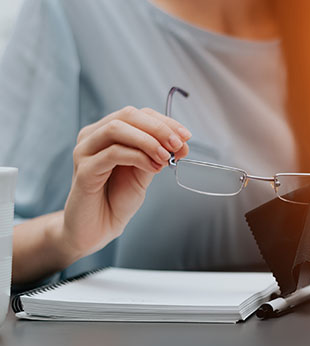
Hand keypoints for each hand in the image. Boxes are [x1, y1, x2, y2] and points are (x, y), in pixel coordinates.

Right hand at [59, 106, 190, 261]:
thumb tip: (181, 143)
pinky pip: (112, 153)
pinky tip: (153, 168)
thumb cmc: (117, 199)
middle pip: (127, 115)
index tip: (185, 136)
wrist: (98, 228)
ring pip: (117, 129)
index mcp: (107, 133)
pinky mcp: (83, 170)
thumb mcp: (144, 172)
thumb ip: (157, 155)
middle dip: (158, 128)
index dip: (164, 122)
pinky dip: (138, 157)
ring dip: (148, 140)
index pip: (138, 114)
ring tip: (165, 157)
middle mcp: (92, 137)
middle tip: (178, 144)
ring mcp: (85, 151)